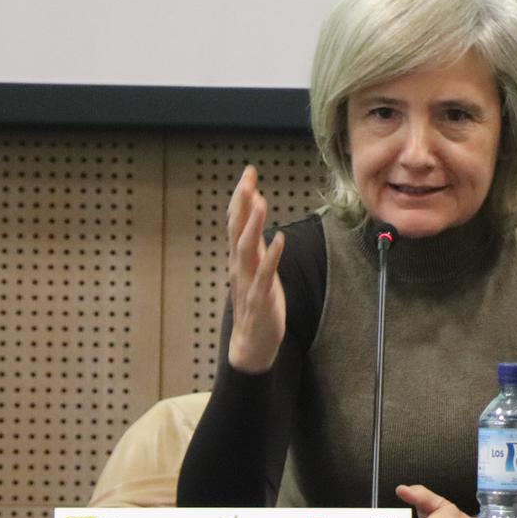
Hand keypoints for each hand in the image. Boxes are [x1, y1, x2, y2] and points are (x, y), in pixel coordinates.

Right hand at [225, 165, 285, 374]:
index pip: (237, 221)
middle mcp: (240, 266)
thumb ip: (255, 241)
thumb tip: (256, 212)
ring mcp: (248, 282)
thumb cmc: (256, 302)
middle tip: (248, 178)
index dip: (241, 197)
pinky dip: (271, 257)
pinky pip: (265, 275)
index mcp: (240, 258)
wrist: (251, 344)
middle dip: (243, 203)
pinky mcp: (260, 299)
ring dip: (254, 225)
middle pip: (238, 229)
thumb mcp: (255, 268)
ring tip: (261, 202)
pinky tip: (279, 239)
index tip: (248, 173)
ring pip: (247, 249)